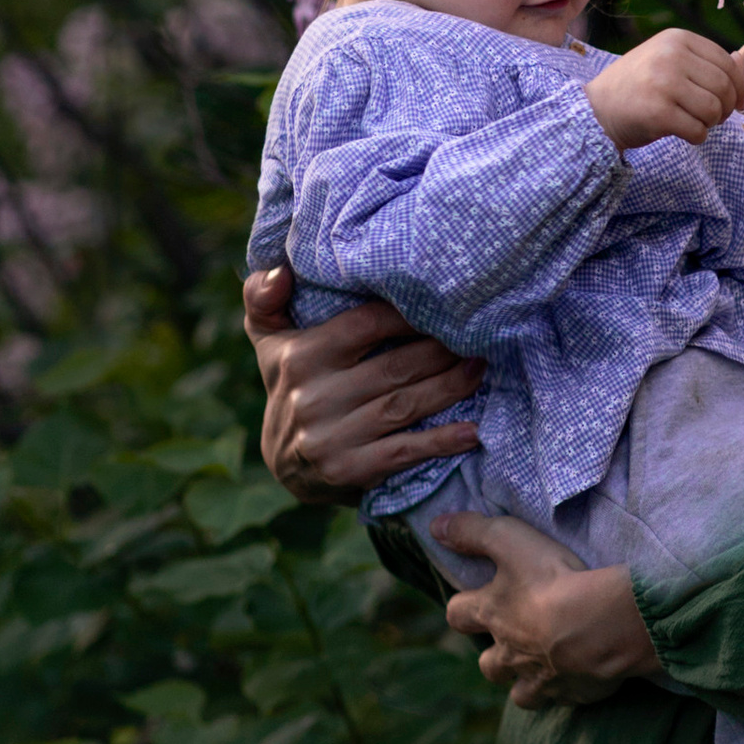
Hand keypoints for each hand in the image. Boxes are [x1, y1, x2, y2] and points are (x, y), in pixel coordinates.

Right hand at [243, 261, 483, 501]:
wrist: (283, 463)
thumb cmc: (290, 381)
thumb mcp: (268, 338)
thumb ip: (263, 296)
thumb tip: (282, 272)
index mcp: (299, 356)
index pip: (365, 325)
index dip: (408, 314)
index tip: (444, 304)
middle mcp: (313, 397)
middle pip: (393, 366)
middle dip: (441, 351)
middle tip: (478, 336)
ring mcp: (330, 438)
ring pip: (403, 406)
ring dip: (449, 388)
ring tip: (480, 369)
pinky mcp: (348, 471)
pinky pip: (402, 452)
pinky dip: (440, 442)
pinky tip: (473, 431)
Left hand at [435, 516, 659, 705]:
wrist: (599, 625)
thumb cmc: (552, 579)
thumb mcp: (509, 540)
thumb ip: (472, 531)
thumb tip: (435, 526)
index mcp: (492, 614)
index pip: (457, 615)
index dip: (462, 608)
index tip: (473, 601)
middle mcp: (508, 652)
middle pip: (488, 665)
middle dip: (494, 656)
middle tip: (512, 639)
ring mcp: (538, 678)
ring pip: (520, 692)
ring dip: (524, 681)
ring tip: (540, 667)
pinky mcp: (570, 693)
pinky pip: (559, 699)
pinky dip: (563, 690)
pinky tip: (576, 678)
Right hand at [585, 27, 742, 152]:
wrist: (597, 108)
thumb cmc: (639, 85)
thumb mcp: (667, 59)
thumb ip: (702, 63)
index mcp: (677, 39)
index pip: (728, 63)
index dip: (738, 87)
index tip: (733, 101)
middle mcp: (671, 56)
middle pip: (723, 87)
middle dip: (727, 108)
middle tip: (716, 117)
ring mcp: (664, 84)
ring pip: (713, 109)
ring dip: (711, 123)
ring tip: (697, 123)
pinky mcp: (658, 113)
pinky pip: (698, 130)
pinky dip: (698, 137)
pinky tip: (685, 133)